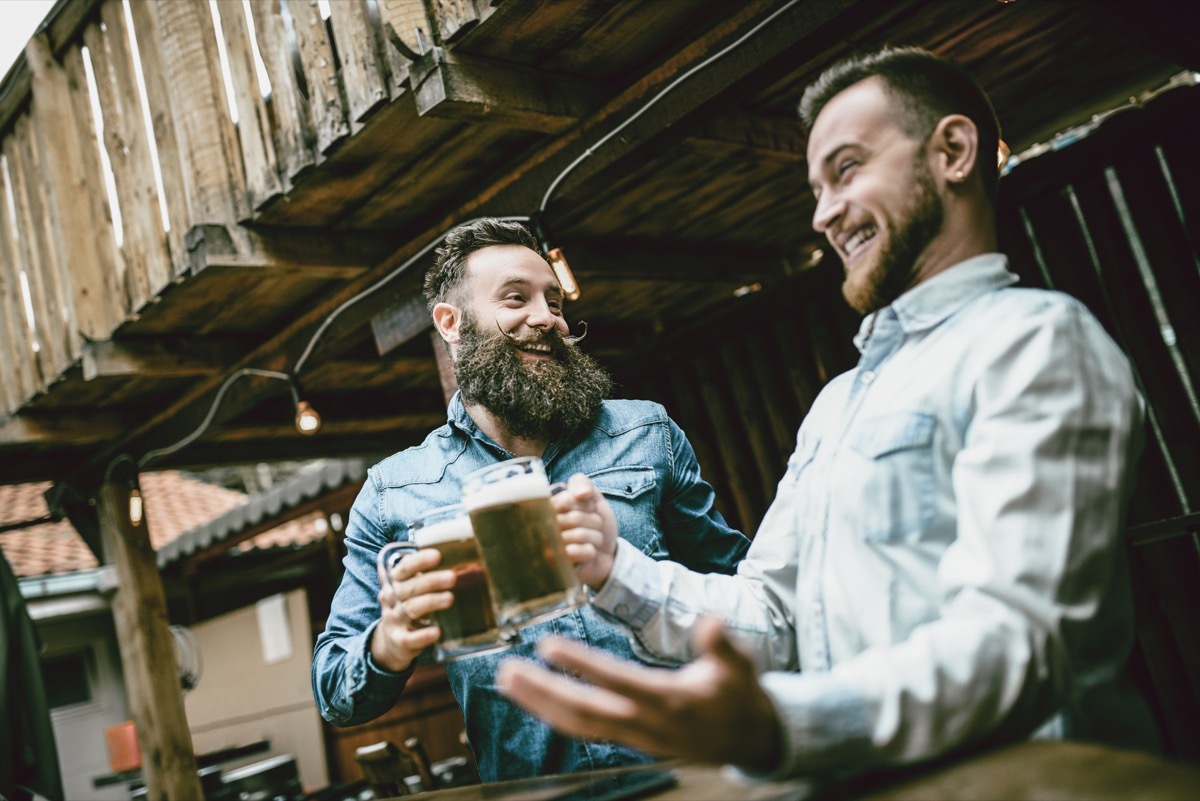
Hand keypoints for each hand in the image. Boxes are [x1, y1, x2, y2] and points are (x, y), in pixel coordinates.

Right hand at [370, 548, 455, 671]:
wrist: (392, 641)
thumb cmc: (408, 605)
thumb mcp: (409, 588)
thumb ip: (424, 573)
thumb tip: (462, 557)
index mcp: (394, 582)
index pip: (404, 568)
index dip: (419, 561)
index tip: (438, 555)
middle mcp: (391, 599)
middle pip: (409, 588)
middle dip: (430, 581)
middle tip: (452, 577)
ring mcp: (394, 620)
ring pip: (411, 609)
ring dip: (431, 602)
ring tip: (450, 598)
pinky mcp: (400, 641)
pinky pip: (410, 638)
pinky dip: (423, 635)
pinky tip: (437, 631)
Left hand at [496, 617, 782, 771]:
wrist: (747, 742)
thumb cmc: (739, 695)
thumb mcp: (742, 666)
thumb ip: (724, 646)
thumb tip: (712, 620)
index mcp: (670, 701)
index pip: (618, 681)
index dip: (583, 665)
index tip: (549, 646)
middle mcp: (646, 724)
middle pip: (586, 711)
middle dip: (544, 692)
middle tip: (508, 671)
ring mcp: (635, 737)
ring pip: (579, 725)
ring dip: (540, 704)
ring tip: (507, 680)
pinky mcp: (629, 740)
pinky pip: (586, 729)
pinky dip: (555, 714)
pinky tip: (532, 697)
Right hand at [553, 473, 618, 588]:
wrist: (607, 554)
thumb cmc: (594, 524)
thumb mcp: (592, 498)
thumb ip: (582, 483)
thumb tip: (581, 493)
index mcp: (547, 508)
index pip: (567, 500)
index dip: (585, 505)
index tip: (589, 509)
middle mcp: (542, 528)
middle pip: (574, 518)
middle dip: (593, 521)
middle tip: (593, 527)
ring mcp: (548, 549)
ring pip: (579, 535)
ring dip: (595, 537)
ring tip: (592, 541)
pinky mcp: (558, 567)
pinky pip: (581, 552)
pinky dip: (591, 551)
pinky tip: (587, 554)